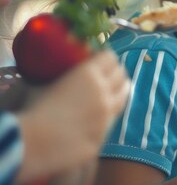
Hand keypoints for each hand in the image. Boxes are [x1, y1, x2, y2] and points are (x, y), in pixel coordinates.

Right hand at [17, 50, 129, 182]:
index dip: (105, 57)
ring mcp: (106, 117)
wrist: (29, 143)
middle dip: (116, 73)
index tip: (101, 58)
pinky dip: (105, 119)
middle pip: (121, 76)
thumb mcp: (42, 81)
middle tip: (110, 75)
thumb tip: (59, 67)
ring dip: (118, 93)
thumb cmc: (31, 108)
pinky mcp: (102, 137)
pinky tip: (96, 120)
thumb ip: (58, 73)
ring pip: (122, 99)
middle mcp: (103, 93)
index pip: (110, 57)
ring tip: (112, 93)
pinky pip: (109, 124)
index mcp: (89, 74)